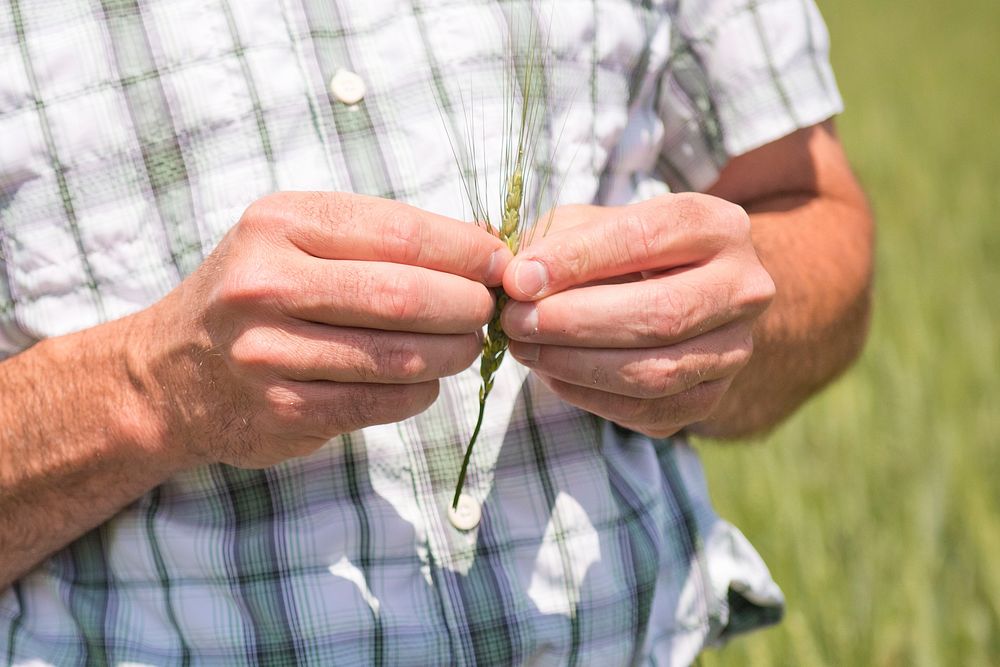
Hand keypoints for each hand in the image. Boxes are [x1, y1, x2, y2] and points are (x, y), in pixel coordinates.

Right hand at [134, 192, 509, 467]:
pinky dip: (421, 391)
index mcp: (279, 225)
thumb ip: (379, 237)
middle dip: (467, 305)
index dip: (466, 250)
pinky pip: (382, 401)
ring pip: (400, 356)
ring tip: (465, 344)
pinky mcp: (283, 410)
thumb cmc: (257, 293)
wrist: (169, 373)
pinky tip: (424, 379)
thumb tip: (482, 240)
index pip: (399, 233)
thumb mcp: (297, 239)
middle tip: (487, 310)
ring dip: (453, 353)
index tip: (499, 262)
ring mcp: (270, 354)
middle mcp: (266, 285)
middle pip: (404, 296)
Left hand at [501, 193, 774, 437]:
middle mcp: (744, 288)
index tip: (518, 279)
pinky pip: (647, 410)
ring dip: (576, 364)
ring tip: (524, 347)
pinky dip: (589, 396)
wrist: (682, 295)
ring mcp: (734, 350)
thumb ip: (556, 242)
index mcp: (717, 227)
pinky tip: (551, 374)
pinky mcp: (711, 397)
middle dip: (574, 322)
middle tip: (514, 321)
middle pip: (661, 314)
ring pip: (656, 372)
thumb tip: (514, 277)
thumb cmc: (625, 252)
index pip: (648, 238)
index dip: (578, 260)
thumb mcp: (595, 225)